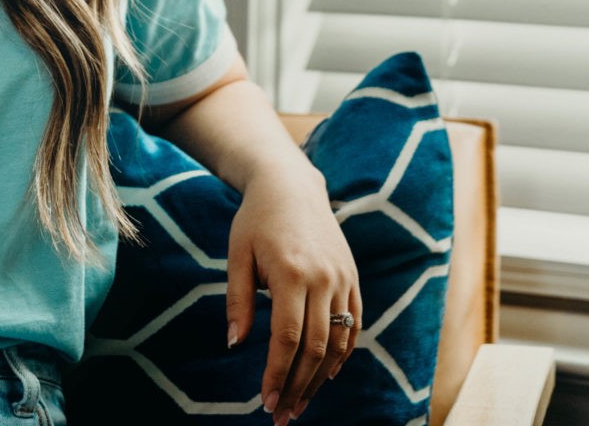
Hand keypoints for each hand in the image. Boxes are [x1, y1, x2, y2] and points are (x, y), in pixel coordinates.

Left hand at [225, 161, 361, 425]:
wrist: (292, 186)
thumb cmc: (255, 220)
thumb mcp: (237, 255)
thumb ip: (237, 300)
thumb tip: (235, 344)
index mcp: (291, 273)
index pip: (287, 338)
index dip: (278, 374)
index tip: (267, 401)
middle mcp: (323, 278)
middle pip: (315, 347)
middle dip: (299, 386)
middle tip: (283, 415)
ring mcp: (343, 278)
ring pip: (338, 341)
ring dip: (320, 377)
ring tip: (301, 402)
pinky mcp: (352, 277)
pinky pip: (354, 323)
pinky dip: (343, 352)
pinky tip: (326, 374)